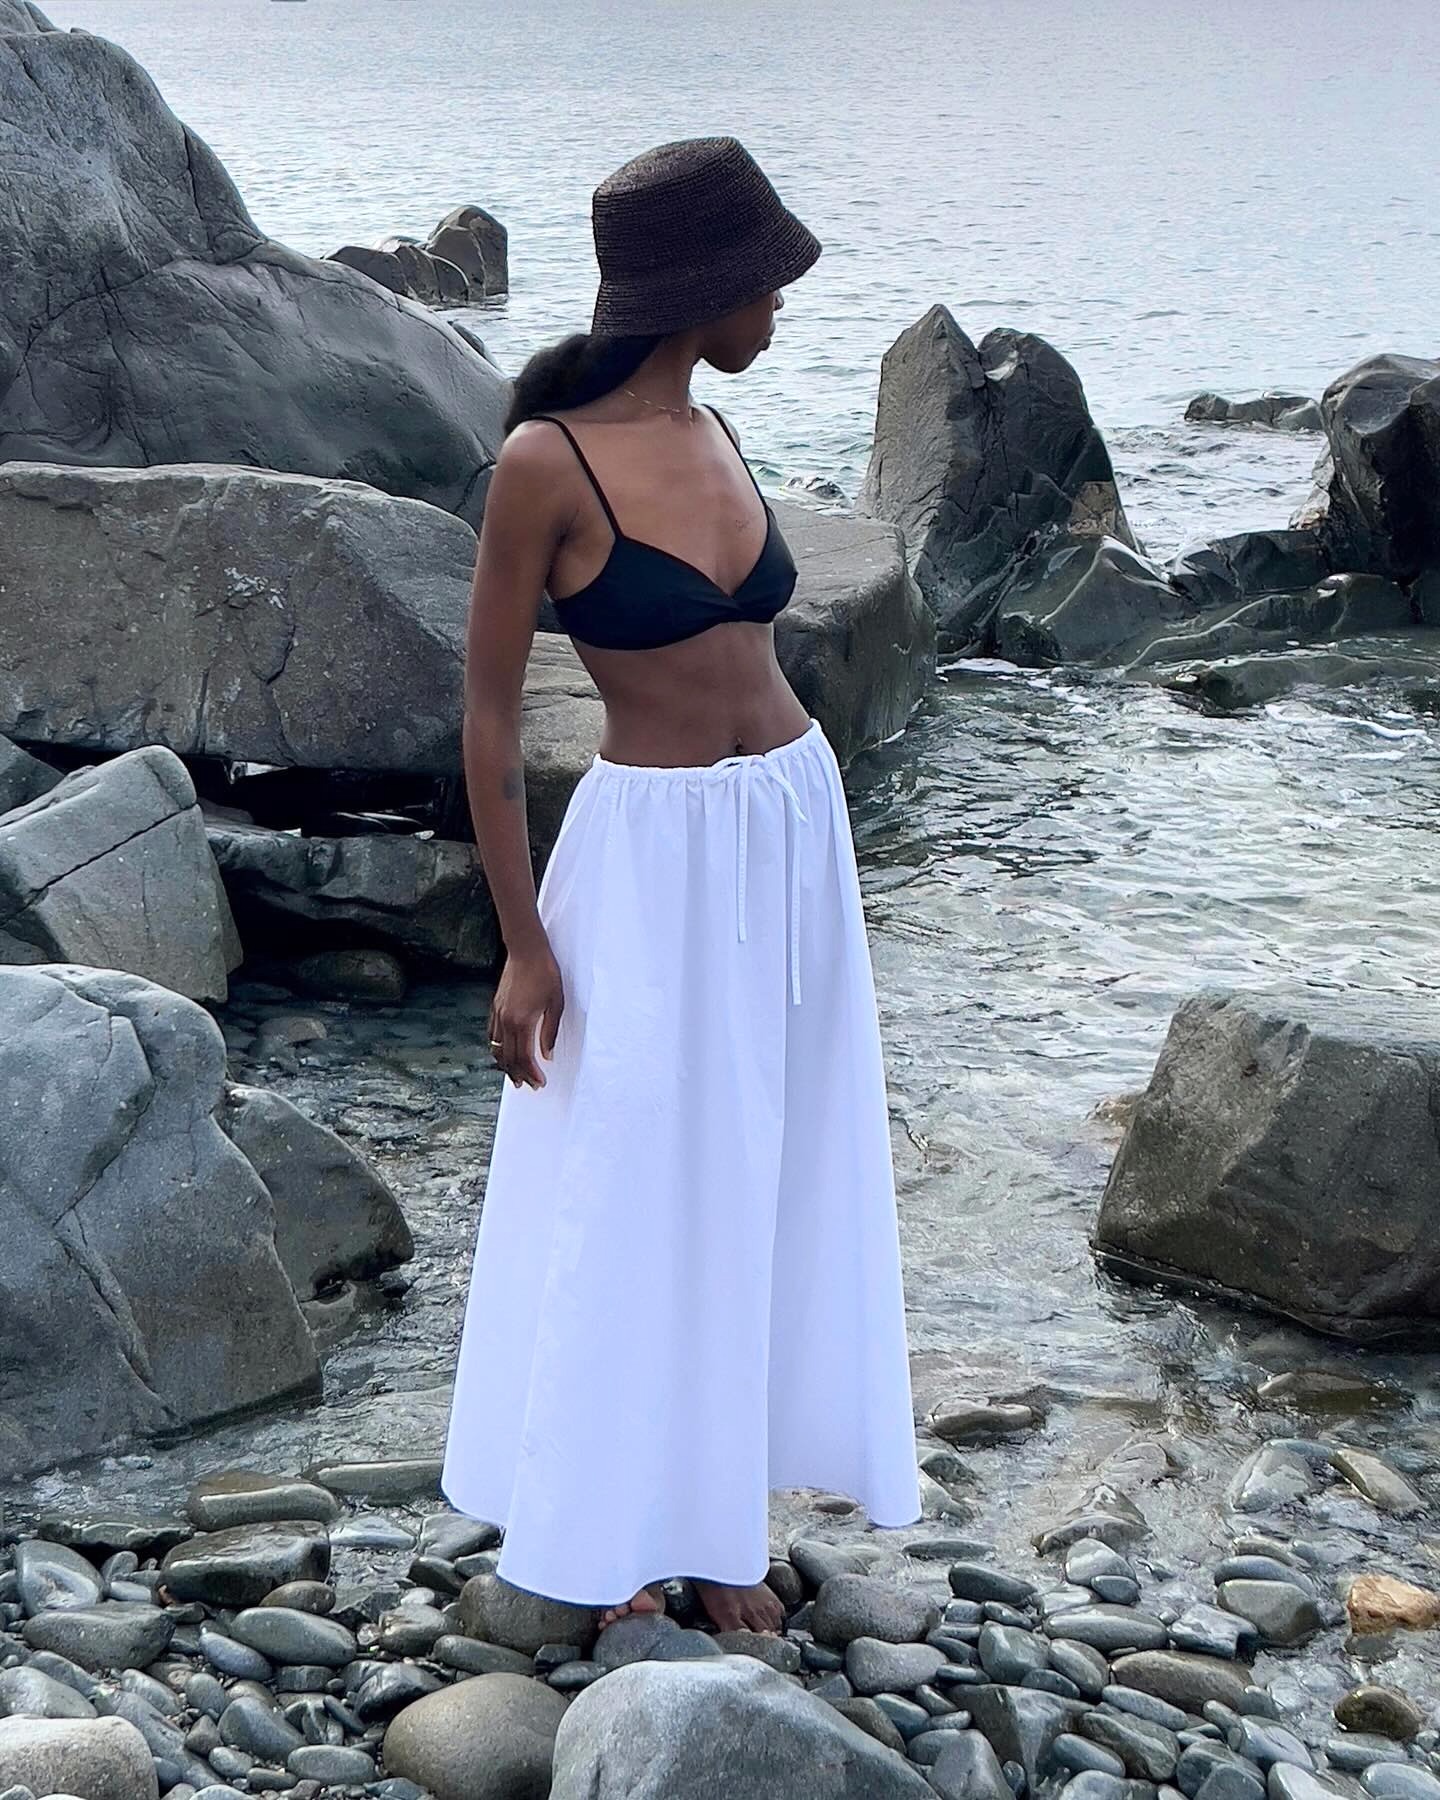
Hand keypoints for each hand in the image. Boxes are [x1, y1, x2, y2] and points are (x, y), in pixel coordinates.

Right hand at [489, 940, 563, 1087]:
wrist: (527, 951)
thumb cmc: (545, 974)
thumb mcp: (556, 1004)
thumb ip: (549, 1032)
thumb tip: (547, 1055)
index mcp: (522, 1022)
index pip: (524, 1057)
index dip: (531, 1074)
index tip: (540, 1083)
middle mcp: (506, 1021)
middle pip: (509, 1058)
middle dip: (520, 1075)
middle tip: (531, 1086)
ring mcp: (498, 1014)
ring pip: (497, 1049)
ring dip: (506, 1066)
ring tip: (515, 1077)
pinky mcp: (495, 1007)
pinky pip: (492, 1035)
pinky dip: (497, 1049)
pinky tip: (503, 1054)